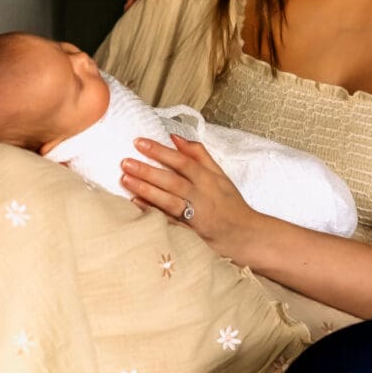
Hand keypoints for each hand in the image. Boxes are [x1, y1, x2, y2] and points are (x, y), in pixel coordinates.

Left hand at [120, 135, 259, 261]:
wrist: (246, 235)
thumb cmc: (231, 204)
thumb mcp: (219, 175)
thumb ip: (198, 155)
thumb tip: (175, 137)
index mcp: (207, 179)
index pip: (181, 161)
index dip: (160, 151)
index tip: (139, 142)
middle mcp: (201, 196)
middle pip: (171, 180)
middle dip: (147, 170)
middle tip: (125, 161)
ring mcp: (195, 216)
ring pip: (168, 200)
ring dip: (145, 189)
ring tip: (125, 179)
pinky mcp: (191, 233)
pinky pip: (169, 221)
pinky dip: (152, 212)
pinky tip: (135, 204)